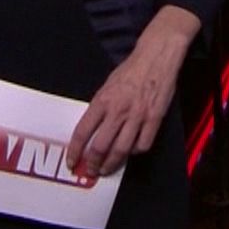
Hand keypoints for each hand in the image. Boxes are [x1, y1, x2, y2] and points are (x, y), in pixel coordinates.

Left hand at [66, 7, 199, 176]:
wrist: (156, 57)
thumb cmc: (130, 70)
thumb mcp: (107, 85)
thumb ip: (100, 107)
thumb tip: (92, 130)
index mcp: (102, 101)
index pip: (82, 132)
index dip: (75, 151)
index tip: (72, 162)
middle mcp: (118, 111)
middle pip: (100, 147)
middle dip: (92, 164)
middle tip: (90, 171)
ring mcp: (138, 116)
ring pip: (121, 151)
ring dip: (111, 164)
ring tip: (107, 168)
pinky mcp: (155, 118)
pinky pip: (142, 145)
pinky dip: (135, 152)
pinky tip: (131, 151)